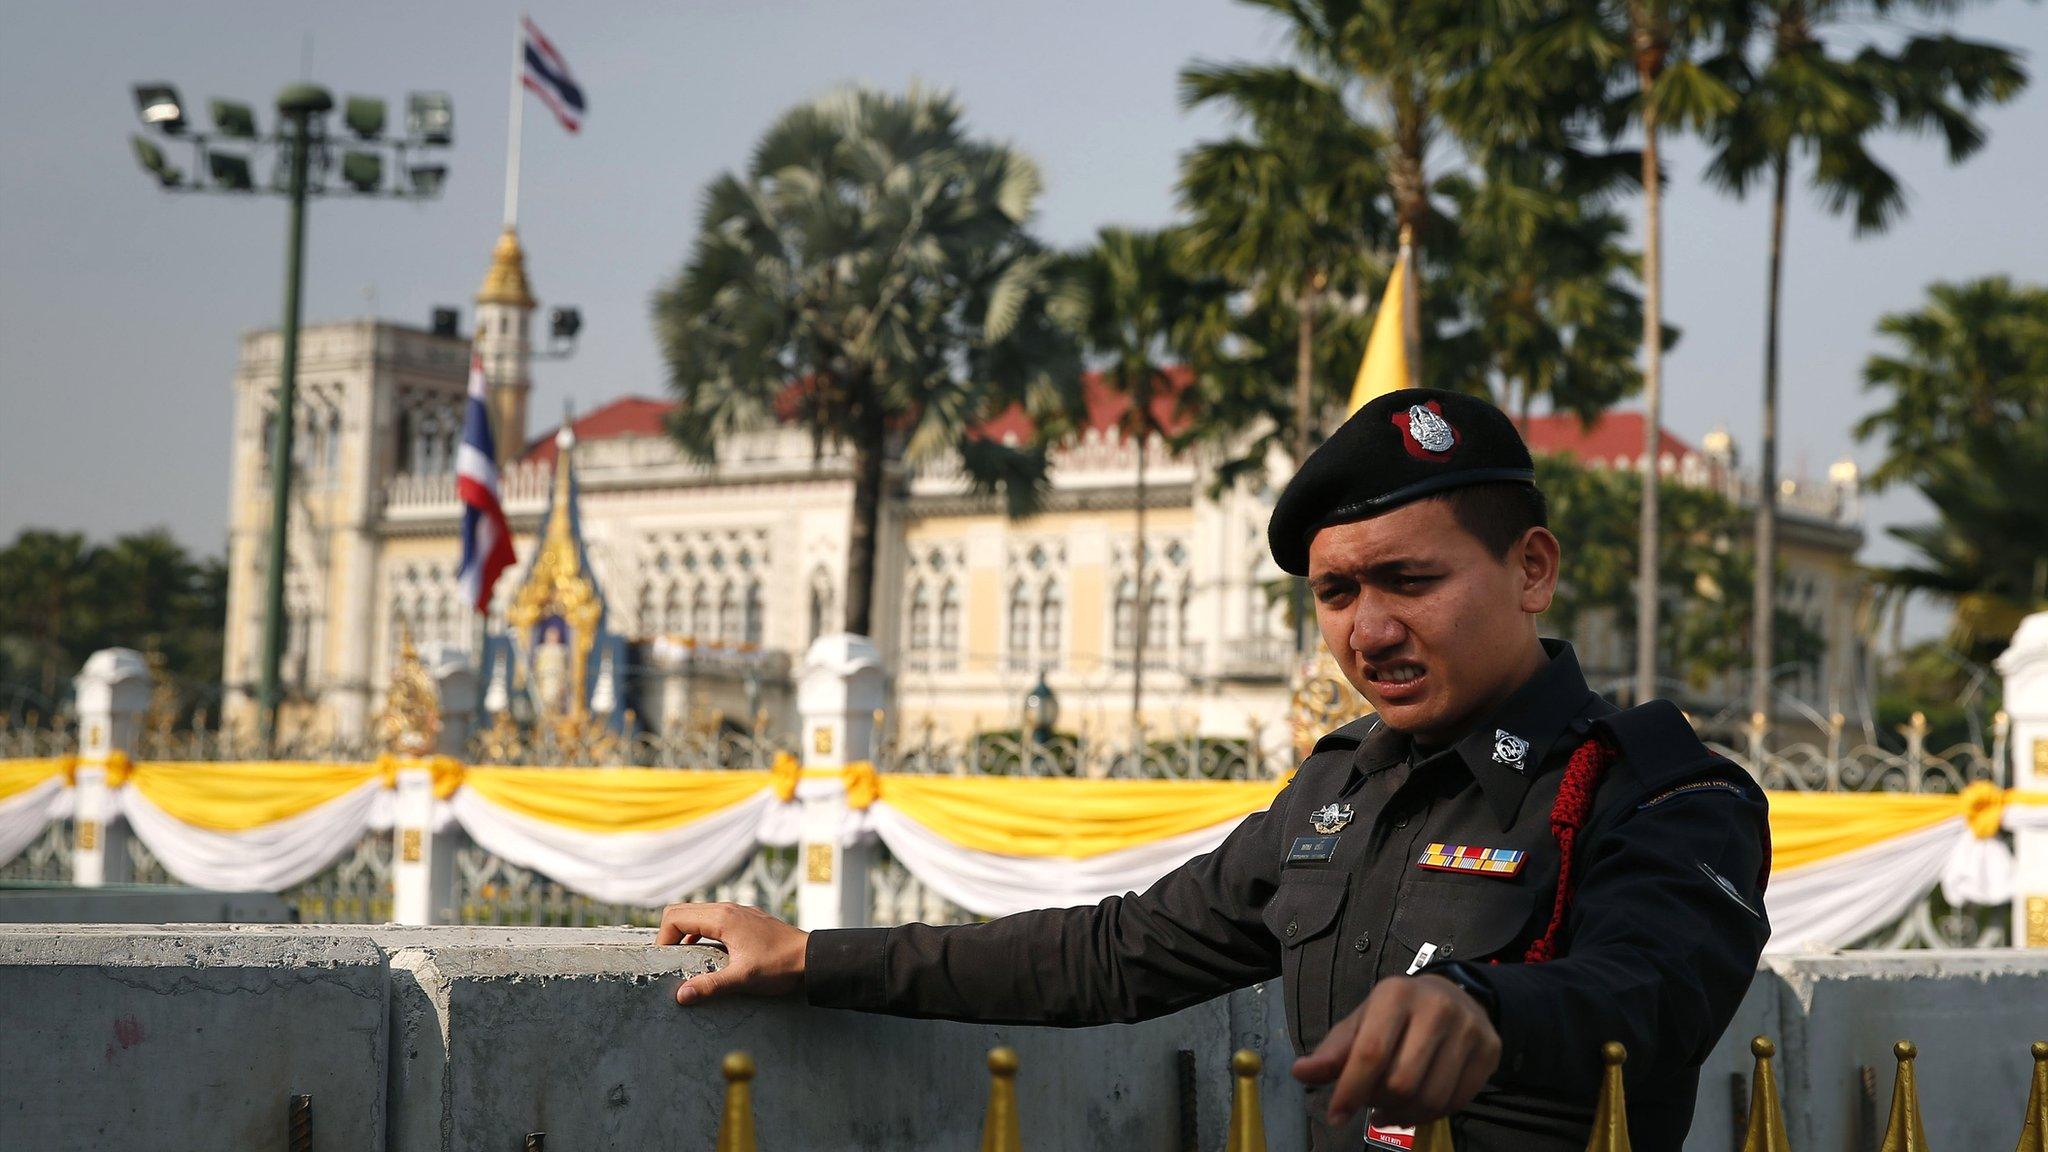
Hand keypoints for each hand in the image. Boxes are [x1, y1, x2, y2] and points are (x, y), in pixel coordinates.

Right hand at [655, 901, 808, 1005]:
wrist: (812, 958)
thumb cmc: (780, 965)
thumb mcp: (743, 978)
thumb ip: (710, 985)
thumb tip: (681, 995)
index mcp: (722, 918)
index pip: (675, 917)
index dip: (663, 938)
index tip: (665, 962)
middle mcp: (727, 909)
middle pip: (683, 911)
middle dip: (670, 934)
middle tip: (670, 961)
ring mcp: (738, 912)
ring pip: (698, 915)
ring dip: (686, 934)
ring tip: (686, 960)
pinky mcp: (745, 920)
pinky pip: (714, 920)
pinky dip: (702, 934)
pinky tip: (709, 956)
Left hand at [1291, 974, 1499, 1127]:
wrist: (1455, 996)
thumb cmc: (1398, 1013)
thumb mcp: (1361, 1022)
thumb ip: (1333, 1051)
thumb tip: (1299, 1073)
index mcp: (1395, 995)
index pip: (1371, 1053)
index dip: (1350, 1089)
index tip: (1335, 1116)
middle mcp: (1436, 1008)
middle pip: (1401, 1082)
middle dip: (1378, 1102)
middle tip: (1370, 1101)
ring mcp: (1468, 1029)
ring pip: (1430, 1097)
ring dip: (1402, 1115)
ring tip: (1388, 1109)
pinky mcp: (1489, 1050)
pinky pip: (1456, 1102)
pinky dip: (1429, 1116)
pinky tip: (1414, 1109)